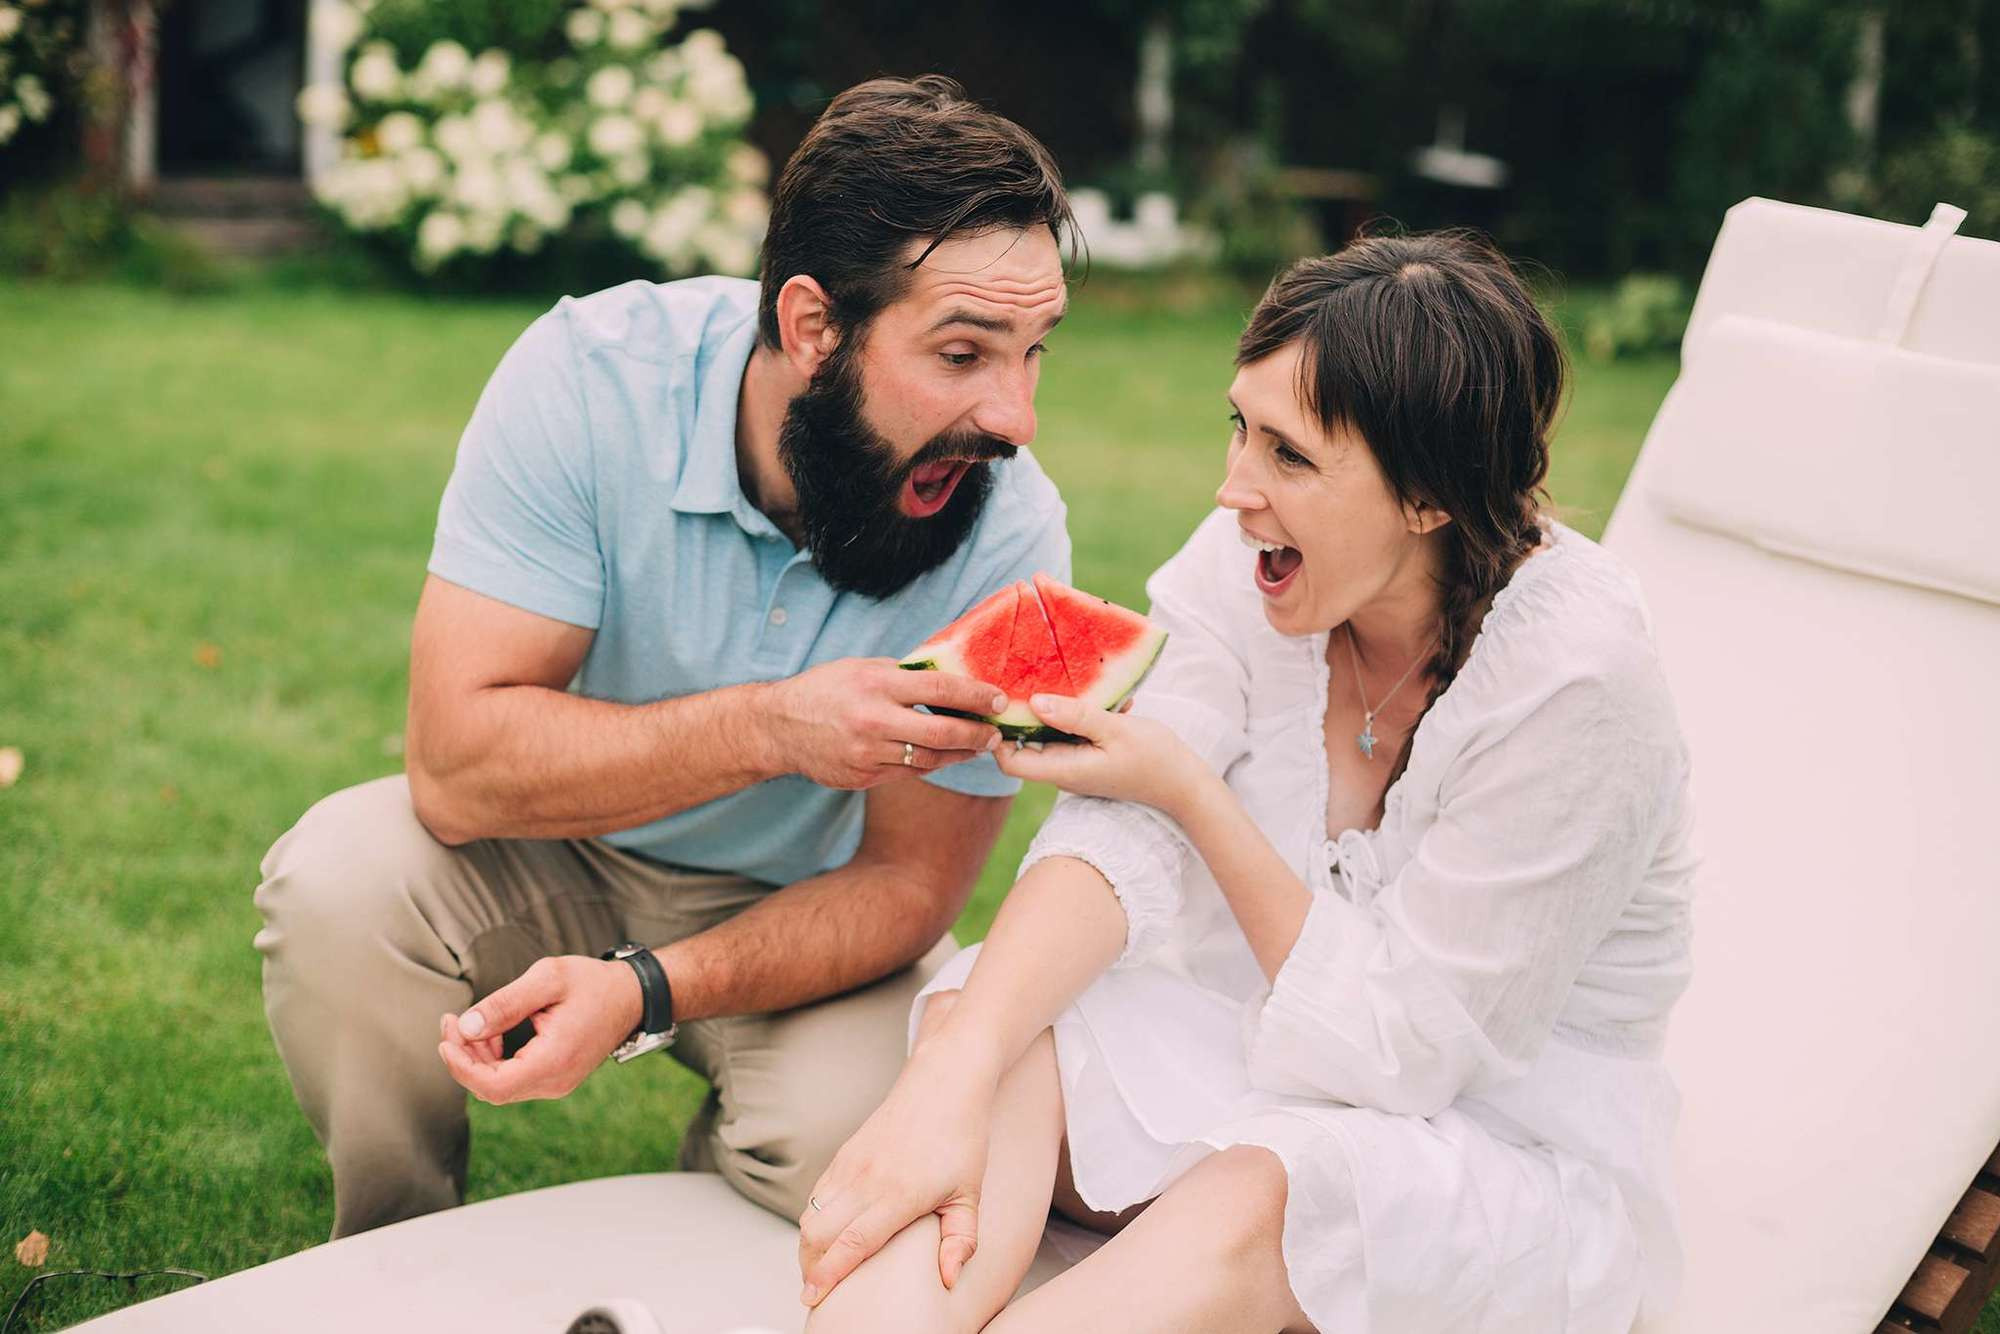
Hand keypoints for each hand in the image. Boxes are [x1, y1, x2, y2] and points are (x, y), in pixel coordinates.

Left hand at [436, 955, 640, 1102]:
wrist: (631, 996)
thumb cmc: (592, 983)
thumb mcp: (547, 979)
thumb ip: (505, 1003)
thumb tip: (466, 1027)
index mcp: (554, 1061)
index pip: (493, 1085)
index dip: (461, 1067)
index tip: (446, 1037)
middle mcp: (555, 1081)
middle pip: (491, 1088)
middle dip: (464, 1057)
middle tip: (450, 1021)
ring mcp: (556, 1083)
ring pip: (500, 1085)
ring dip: (477, 1058)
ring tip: (468, 1023)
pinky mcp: (554, 1078)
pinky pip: (513, 1079)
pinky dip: (493, 1060)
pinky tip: (491, 1033)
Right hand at [764, 658, 1007, 789]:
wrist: (779, 728)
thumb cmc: (825, 690)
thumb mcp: (862, 668)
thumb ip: (903, 674)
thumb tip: (949, 675)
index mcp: (877, 685)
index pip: (940, 689)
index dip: (977, 696)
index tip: (1000, 699)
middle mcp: (874, 720)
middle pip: (942, 733)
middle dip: (977, 735)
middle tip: (995, 734)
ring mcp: (868, 753)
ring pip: (928, 759)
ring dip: (958, 754)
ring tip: (976, 746)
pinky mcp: (864, 777)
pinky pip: (907, 772)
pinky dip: (929, 764)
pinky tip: (941, 756)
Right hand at [796, 1042, 1000, 1306]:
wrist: (944, 1082)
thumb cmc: (962, 1138)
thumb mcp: (970, 1193)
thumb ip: (960, 1239)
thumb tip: (948, 1279)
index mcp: (900, 1193)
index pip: (853, 1242)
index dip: (829, 1274)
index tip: (812, 1297)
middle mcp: (869, 1178)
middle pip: (818, 1233)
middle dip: (810, 1267)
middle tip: (816, 1292)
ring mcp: (852, 1164)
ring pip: (811, 1213)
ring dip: (808, 1245)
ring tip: (819, 1269)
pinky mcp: (845, 1153)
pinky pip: (817, 1194)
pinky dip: (813, 1219)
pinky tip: (826, 1235)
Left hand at [995, 694, 1202, 816]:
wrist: (1184, 785)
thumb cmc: (1155, 758)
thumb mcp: (1116, 730)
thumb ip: (1075, 716)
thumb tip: (1034, 702)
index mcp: (1064, 770)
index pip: (1009, 761)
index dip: (997, 735)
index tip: (999, 701)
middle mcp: (1064, 771)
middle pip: (1023, 745)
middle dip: (1021, 713)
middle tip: (1023, 676)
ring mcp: (1076, 765)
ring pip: (1048, 735)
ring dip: (1052, 709)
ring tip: (1060, 677)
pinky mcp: (1089, 757)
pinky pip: (1070, 733)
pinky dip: (1075, 714)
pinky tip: (1095, 694)